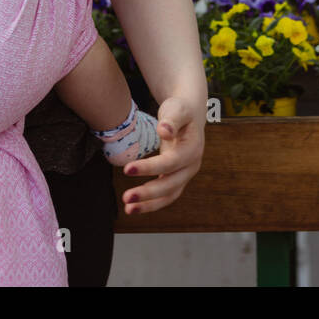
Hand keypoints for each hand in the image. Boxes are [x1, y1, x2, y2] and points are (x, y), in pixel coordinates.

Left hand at [120, 95, 204, 214]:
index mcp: (193, 149)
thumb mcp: (177, 109)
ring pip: (168, 195)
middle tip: (126, 197)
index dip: (149, 167)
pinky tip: (132, 207)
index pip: (170, 162)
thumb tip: (164, 131)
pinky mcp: (176, 179)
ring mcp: (185, 175)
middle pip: (170, 184)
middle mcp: (191, 166)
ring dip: (149, 204)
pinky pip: (165, 196)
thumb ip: (172, 120)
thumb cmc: (180, 110)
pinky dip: (150, 204)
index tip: (127, 169)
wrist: (189, 115)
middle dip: (148, 193)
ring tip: (128, 208)